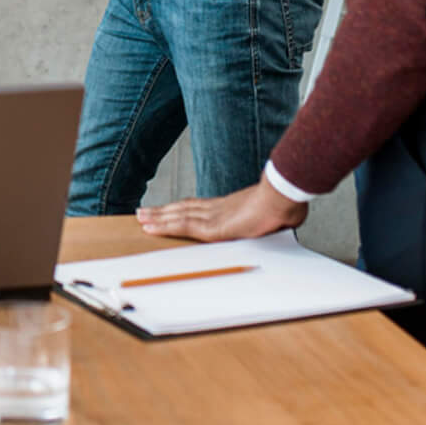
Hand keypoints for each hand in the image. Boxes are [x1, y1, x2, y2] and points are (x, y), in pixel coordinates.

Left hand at [137, 178, 306, 240]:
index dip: (182, 208)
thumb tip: (283, 224)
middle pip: (183, 208)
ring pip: (177, 216)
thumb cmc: (285, 205)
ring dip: (157, 217)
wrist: (284, 197)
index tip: (171, 209)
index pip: (200, 207)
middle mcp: (217, 208)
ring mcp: (213, 216)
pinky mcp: (211, 227)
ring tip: (141, 217)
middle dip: (163, 211)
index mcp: (231, 207)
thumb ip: (273, 222)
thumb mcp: (277, 217)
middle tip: (145, 212)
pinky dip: (163, 226)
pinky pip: (181, 226)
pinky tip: (150, 227)